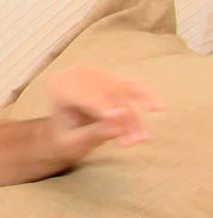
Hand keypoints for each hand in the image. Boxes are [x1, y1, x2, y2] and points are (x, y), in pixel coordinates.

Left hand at [43, 65, 163, 163]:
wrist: (66, 133)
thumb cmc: (66, 137)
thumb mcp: (73, 141)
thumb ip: (92, 134)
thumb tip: (116, 128)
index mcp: (60, 86)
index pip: (82, 94)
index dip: (99, 105)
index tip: (114, 118)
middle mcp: (78, 75)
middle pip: (106, 94)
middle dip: (122, 119)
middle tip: (131, 143)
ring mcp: (97, 74)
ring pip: (123, 93)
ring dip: (134, 117)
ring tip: (141, 138)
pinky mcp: (113, 80)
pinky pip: (132, 86)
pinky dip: (145, 97)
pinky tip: (157, 107)